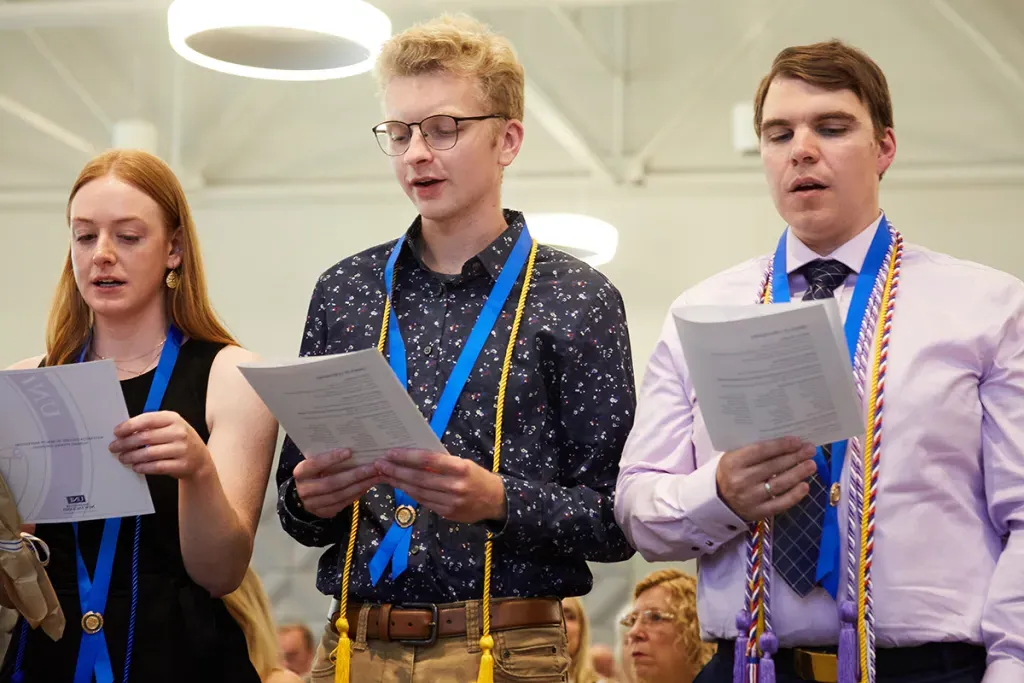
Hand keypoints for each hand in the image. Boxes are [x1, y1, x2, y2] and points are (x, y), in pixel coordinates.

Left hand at [109, 411, 212, 479]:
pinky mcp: (181, 465)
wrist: (199, 459)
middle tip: (115, 447)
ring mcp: (181, 449)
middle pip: (145, 437)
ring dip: (132, 456)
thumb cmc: (179, 441)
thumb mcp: (170, 426)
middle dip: (126, 443)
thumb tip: (125, 431)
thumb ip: (151, 426)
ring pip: (149, 454)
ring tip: (123, 458)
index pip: (147, 419)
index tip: (117, 432)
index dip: (129, 426)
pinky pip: (157, 467)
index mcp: (173, 419)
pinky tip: (136, 466)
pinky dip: (143, 467)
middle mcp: (179, 432)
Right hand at [293, 449, 381, 518]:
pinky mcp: (324, 512)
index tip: (349, 451)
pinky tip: (367, 485)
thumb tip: (354, 447)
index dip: (331, 458)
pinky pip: (343, 503)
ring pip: (340, 495)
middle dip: (354, 475)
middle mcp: (305, 489)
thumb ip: (328, 457)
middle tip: (372, 467)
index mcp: (301, 472)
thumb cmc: (315, 472)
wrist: (306, 493)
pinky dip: (357, 494)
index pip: (315, 464)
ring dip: (360, 485)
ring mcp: (313, 504)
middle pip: (332, 483)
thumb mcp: (316, 462)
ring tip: (375, 476)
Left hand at [375, 449, 505, 523]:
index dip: (407, 456)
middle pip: (419, 478)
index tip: (391, 453)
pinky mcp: (447, 513)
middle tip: (380, 464)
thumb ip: (442, 462)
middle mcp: (456, 486)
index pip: (429, 460)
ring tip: (385, 474)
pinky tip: (400, 486)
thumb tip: (413, 456)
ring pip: (418, 491)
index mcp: (461, 468)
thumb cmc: (476, 476)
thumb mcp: (464, 463)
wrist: (494, 501)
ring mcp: (451, 502)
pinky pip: (424, 501)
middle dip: (396, 470)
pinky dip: (410, 493)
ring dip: (399, 483)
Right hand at [715, 436, 817, 521]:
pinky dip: (794, 495)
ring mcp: (750, 498)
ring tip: (811, 465)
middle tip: (810, 450)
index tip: (797, 441)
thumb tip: (785, 443)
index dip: (781, 446)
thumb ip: (753, 450)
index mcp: (732, 462)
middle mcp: (741, 480)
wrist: (718, 499)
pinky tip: (805, 486)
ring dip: (798, 473)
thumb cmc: (731, 472)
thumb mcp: (733, 457)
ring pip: (779, 484)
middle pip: (773, 467)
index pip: (760, 451)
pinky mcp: (758, 512)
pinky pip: (780, 503)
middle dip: (794, 457)